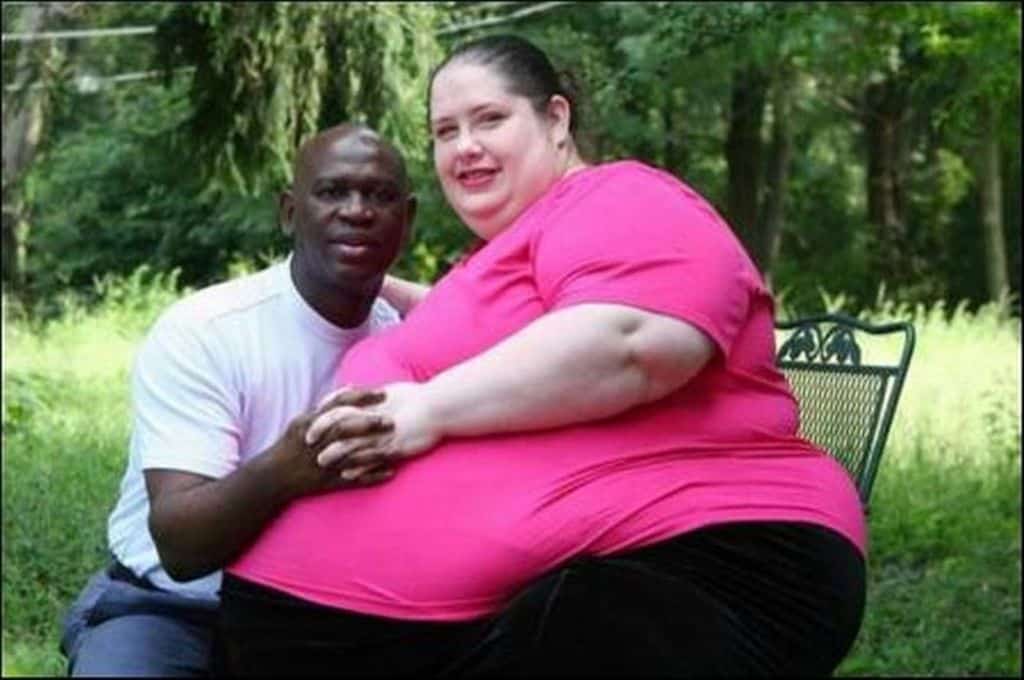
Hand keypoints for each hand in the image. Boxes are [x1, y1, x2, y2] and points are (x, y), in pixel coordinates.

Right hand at [271, 387, 395, 496]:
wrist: (274, 476)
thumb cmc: (292, 444)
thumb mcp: (303, 420)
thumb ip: (327, 405)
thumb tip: (352, 387)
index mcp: (311, 423)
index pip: (339, 405)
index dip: (362, 397)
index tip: (383, 393)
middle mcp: (317, 442)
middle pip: (344, 429)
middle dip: (368, 424)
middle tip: (391, 420)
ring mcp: (323, 463)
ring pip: (351, 455)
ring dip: (375, 451)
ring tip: (396, 446)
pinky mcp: (328, 481)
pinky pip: (354, 479)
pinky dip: (373, 477)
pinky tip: (390, 472)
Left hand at [306, 382, 441, 473]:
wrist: (440, 406)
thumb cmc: (417, 398)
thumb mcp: (390, 393)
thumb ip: (369, 397)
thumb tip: (354, 393)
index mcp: (371, 404)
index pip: (338, 409)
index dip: (321, 419)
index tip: (309, 428)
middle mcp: (374, 418)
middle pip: (340, 427)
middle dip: (323, 437)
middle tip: (308, 447)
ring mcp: (383, 434)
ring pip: (353, 444)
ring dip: (336, 454)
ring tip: (322, 464)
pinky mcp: (395, 447)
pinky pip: (373, 459)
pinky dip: (359, 467)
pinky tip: (347, 475)